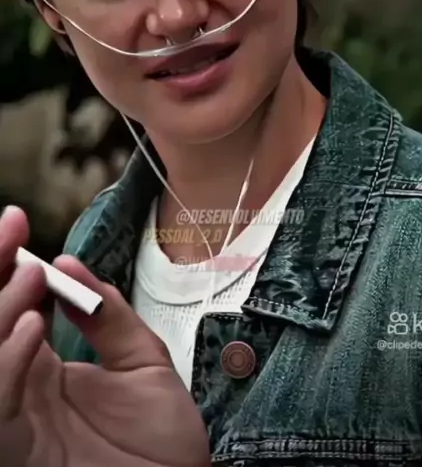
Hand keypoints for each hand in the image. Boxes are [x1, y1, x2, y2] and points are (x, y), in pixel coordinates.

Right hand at [0, 206, 210, 466]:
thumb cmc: (162, 441)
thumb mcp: (140, 360)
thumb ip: (105, 315)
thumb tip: (68, 266)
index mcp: (41, 367)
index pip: (11, 306)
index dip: (6, 262)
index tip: (16, 221)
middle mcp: (18, 389)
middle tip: (13, 232)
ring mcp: (14, 421)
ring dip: (0, 309)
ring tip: (31, 276)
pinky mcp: (16, 450)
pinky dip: (7, 360)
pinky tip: (32, 326)